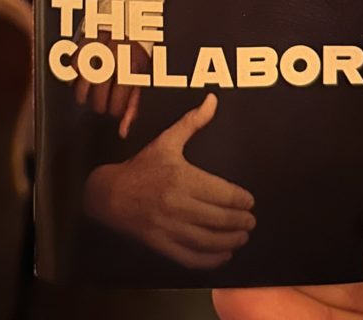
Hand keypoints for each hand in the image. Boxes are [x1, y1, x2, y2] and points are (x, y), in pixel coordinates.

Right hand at [74, 31, 147, 137]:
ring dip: (83, 95)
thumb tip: (123, 131)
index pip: (118, 103)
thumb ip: (134, 104)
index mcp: (131, 66)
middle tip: (102, 105)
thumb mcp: (141, 76)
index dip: (116, 111)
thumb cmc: (135, 51)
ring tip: (87, 97)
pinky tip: (78, 80)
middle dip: (100, 105)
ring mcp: (97, 48)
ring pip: (82, 83)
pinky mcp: (83, 41)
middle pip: (99, 95)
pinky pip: (72, 66)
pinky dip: (73, 77)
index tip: (115, 110)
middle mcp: (113, 58)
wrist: (129, 17)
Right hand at [85, 93, 255, 268]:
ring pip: (211, 241)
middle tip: (251, 221)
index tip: (250, 201)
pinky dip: (212, 260)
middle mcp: (178, 204)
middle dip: (242, 221)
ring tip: (242, 236)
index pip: (224, 194)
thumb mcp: (166, 141)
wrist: (111, 194)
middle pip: (221, 218)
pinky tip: (223, 255)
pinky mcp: (163, 245)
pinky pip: (193, 258)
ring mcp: (170, 227)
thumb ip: (192, 122)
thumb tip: (213, 101)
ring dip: (232, 241)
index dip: (242, 200)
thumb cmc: (143, 167)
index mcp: (183, 178)